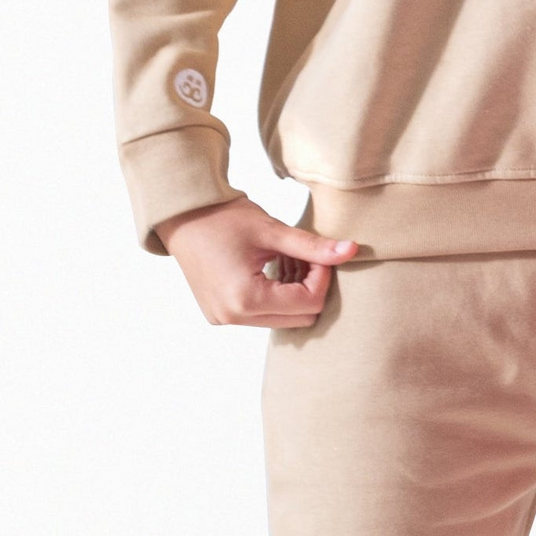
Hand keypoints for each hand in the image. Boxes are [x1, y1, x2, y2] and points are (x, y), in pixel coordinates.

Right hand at [158, 197, 358, 326]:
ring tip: (286, 259)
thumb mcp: (273, 231)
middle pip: (298, 318)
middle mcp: (233, 317)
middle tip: (304, 256)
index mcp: (245, 299)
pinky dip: (275, 295)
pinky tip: (272, 267)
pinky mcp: (220, 314)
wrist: (183, 215)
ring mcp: (224, 319)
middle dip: (310, 287)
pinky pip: (262, 315)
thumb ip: (313, 247)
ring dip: (293, 292)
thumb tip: (352, 250)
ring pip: (282, 319)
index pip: (308, 303)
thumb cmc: (223, 218)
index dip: (322, 277)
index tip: (319, 253)